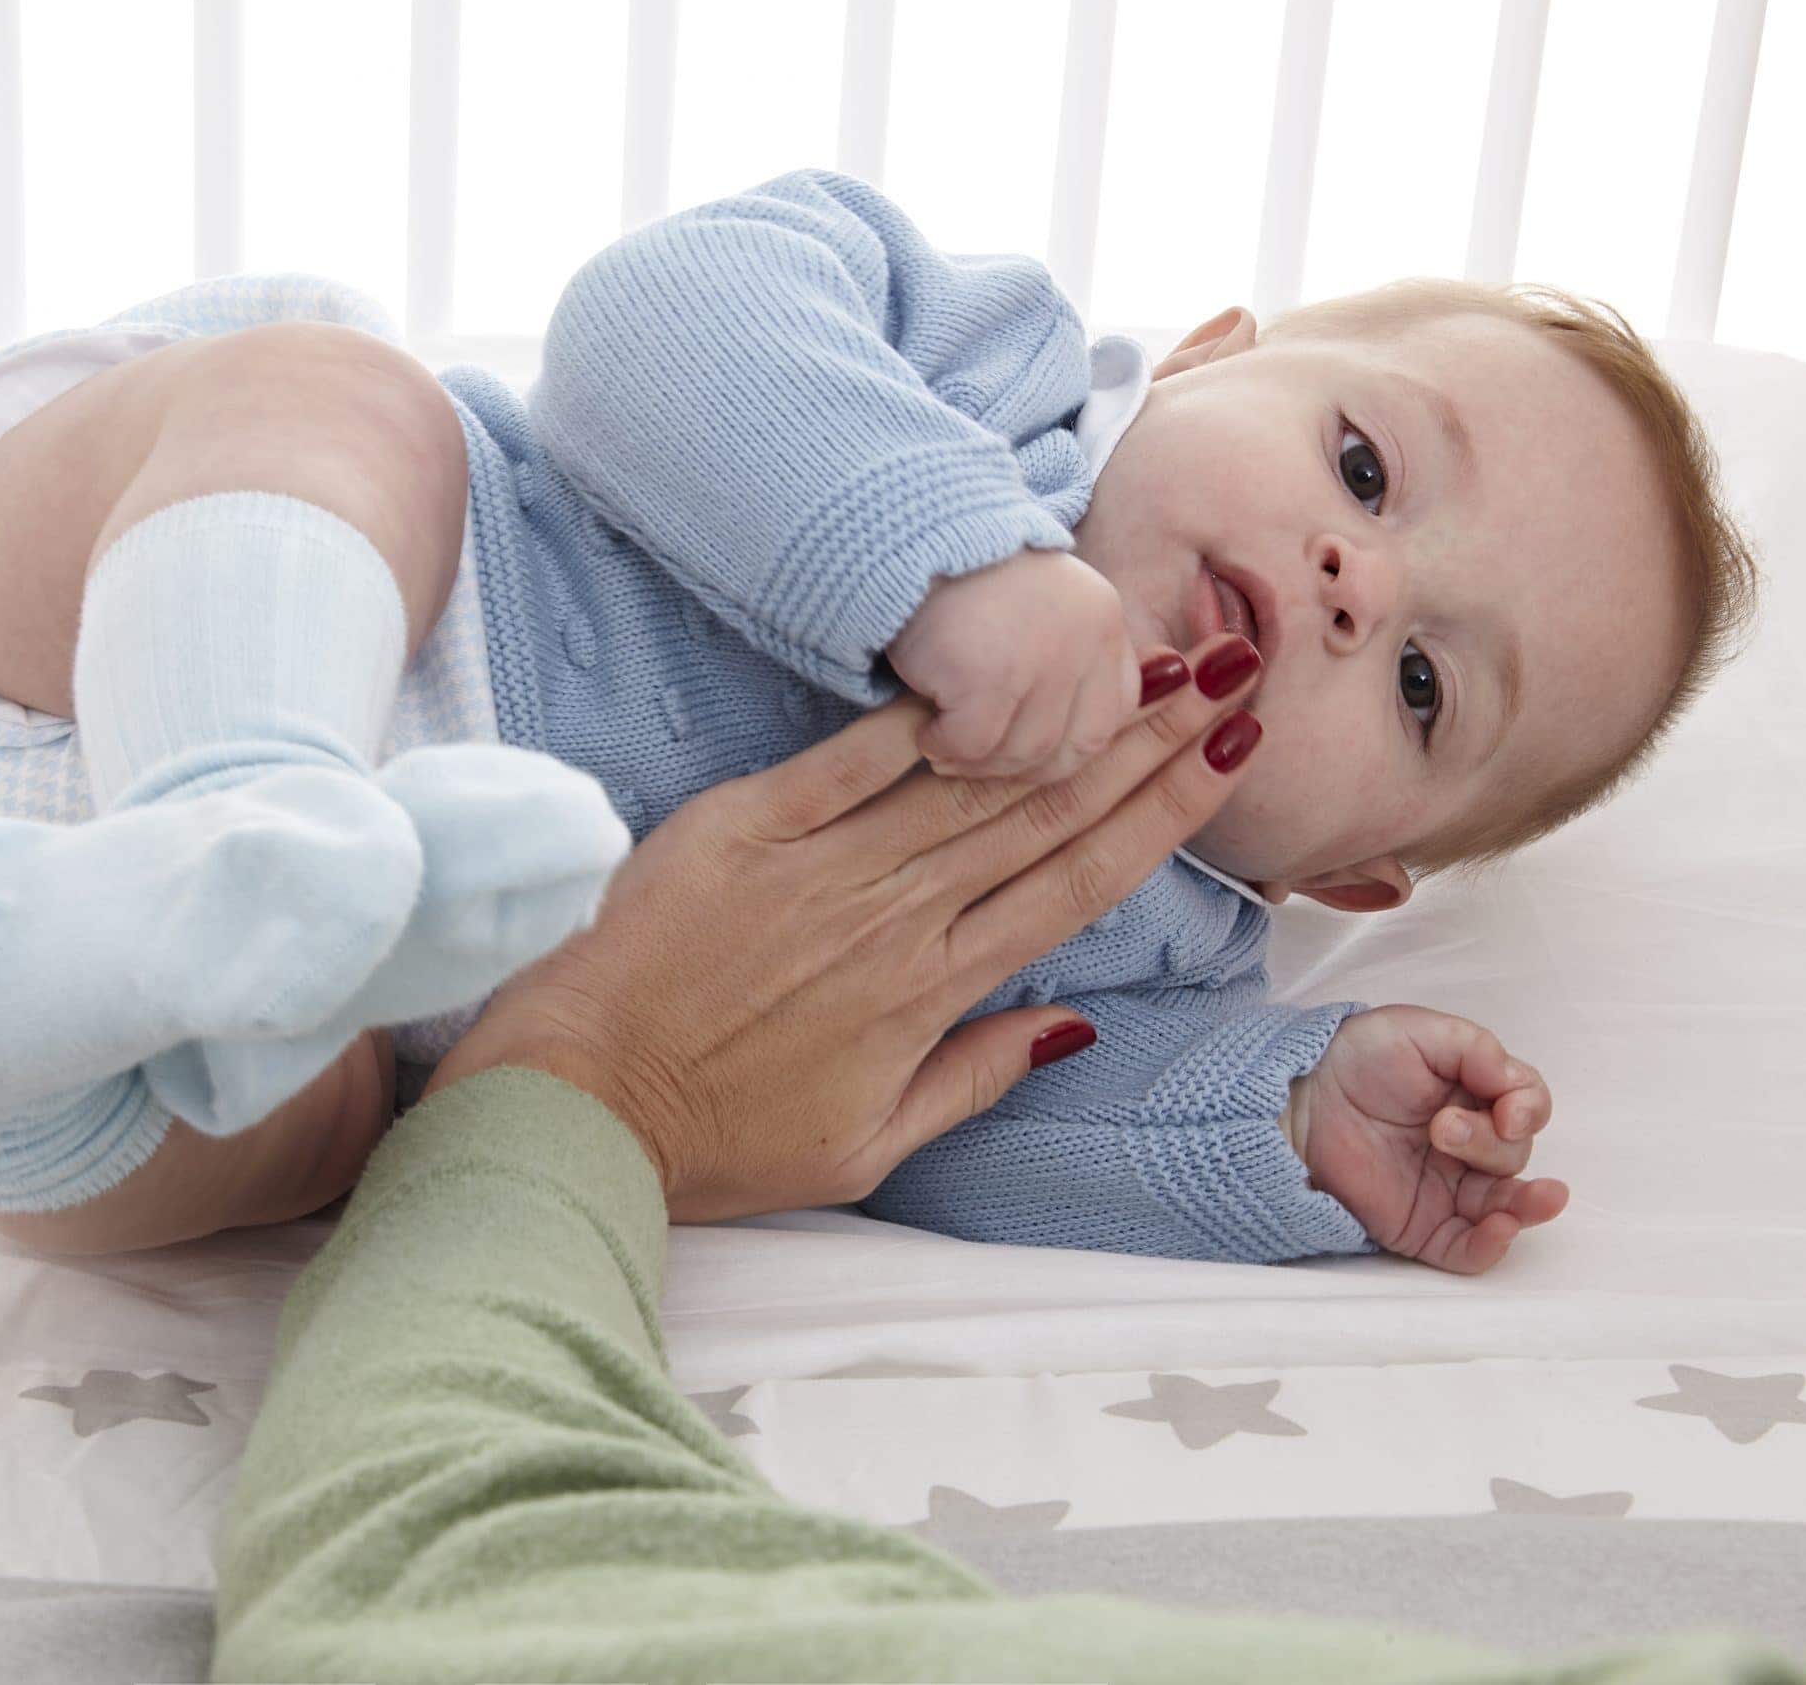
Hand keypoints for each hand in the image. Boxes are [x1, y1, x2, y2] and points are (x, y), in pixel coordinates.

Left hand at [428, 634, 1262, 1221]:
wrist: (580, 1099)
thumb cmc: (715, 1137)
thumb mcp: (865, 1150)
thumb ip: (973, 1079)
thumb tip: (1067, 1024)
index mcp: (931, 993)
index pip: (1075, 887)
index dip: (1159, 816)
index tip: (1225, 756)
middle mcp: (895, 916)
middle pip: (1046, 811)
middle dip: (1145, 739)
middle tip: (1225, 670)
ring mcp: (822, 864)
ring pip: (972, 779)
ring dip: (1065, 715)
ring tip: (1145, 655)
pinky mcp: (745, 823)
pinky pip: (852, 756)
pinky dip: (921, 712)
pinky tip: (989, 664)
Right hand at [886, 548, 1138, 785]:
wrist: (911, 536)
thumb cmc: (968, 581)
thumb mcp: (1040, 611)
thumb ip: (1071, 661)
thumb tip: (1106, 733)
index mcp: (1104, 622)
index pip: (1114, 716)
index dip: (1068, 746)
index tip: (1023, 748)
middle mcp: (1085, 639)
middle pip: (1071, 746)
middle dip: (1020, 767)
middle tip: (978, 760)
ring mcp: (1041, 658)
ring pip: (1022, 752)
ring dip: (978, 763)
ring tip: (945, 749)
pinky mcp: (989, 675)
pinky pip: (973, 744)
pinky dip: (944, 746)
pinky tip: (926, 732)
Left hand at [1291, 1005, 1568, 1273]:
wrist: (1300, 1098)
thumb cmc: (1358, 1059)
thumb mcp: (1419, 1031)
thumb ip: (1477, 1049)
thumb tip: (1513, 1085)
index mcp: (1477, 1098)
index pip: (1527, 1108)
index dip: (1529, 1109)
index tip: (1508, 1112)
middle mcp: (1470, 1146)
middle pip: (1514, 1154)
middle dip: (1490, 1142)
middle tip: (1441, 1128)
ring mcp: (1448, 1188)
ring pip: (1507, 1207)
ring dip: (1528, 1204)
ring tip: (1538, 1197)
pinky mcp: (1421, 1225)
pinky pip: (1467, 1250)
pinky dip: (1491, 1246)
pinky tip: (1502, 1228)